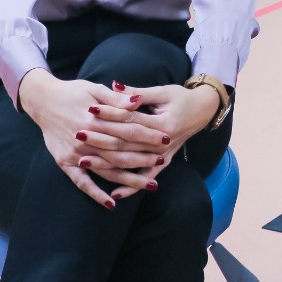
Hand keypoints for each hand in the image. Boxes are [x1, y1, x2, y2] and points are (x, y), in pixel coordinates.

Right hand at [17, 72, 165, 208]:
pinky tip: (112, 203)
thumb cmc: (72, 92)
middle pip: (121, 152)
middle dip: (144, 158)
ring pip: (107, 170)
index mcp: (96, 119)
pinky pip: (82, 182)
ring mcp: (75, 154)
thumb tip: (138, 101)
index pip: (128, 130)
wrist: (43, 100)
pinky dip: (96, 194)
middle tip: (162, 161)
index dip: (148, 135)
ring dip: (129, 179)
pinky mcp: (65, 163)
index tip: (165, 139)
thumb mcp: (95, 89)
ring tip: (150, 184)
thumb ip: (117, 99)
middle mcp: (86, 139)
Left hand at [81, 81, 223, 200]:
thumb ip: (137, 93)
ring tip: (83, 161)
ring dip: (107, 162)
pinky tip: (114, 195)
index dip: (110, 113)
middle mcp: (163, 143)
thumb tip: (115, 86)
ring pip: (131, 162)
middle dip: (101, 139)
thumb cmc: (181, 98)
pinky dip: (131, 187)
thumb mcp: (162, 92)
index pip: (130, 119)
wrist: (203, 110)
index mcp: (163, 123)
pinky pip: (145, 177)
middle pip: (126, 142)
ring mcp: (164, 155)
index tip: (90, 109)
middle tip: (79, 134)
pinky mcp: (164, 162)